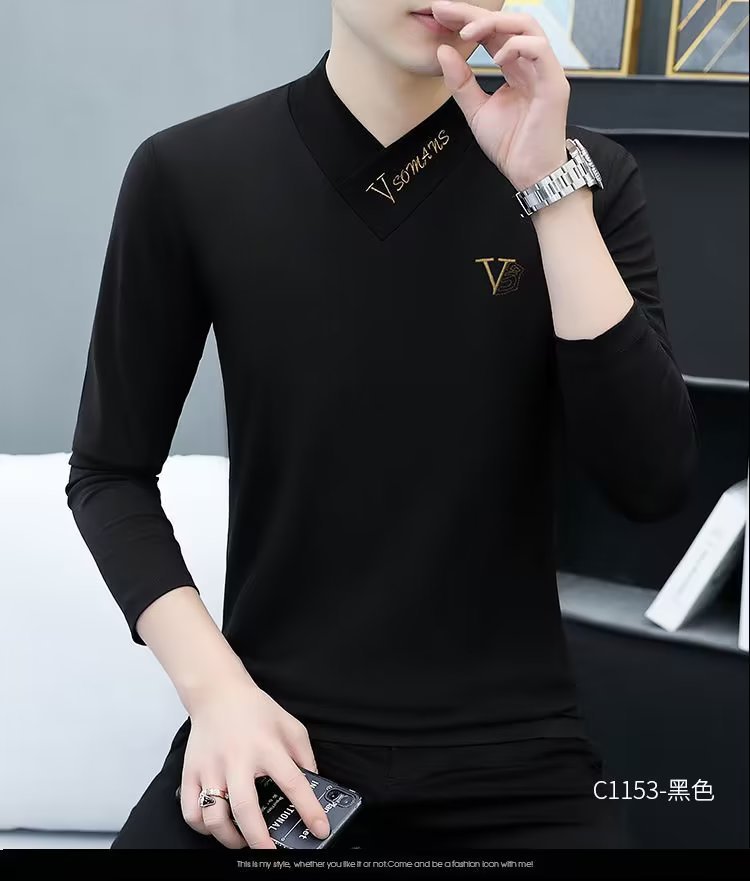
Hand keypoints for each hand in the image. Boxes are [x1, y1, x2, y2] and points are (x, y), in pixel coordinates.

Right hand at [178, 676, 330, 848]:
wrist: (218, 693)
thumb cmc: (256, 710)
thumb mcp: (290, 725)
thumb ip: (305, 756)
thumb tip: (314, 787)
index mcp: (267, 746)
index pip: (293, 783)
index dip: (309, 810)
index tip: (320, 830)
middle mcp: (238, 759)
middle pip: (246, 809)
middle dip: (260, 840)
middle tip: (272, 854)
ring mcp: (211, 767)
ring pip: (214, 817)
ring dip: (230, 838)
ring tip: (244, 841)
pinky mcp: (190, 772)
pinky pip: (192, 812)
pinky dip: (204, 828)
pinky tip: (218, 826)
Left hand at [431, 0, 570, 191]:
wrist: (529, 174)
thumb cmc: (510, 145)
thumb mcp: (476, 111)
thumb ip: (461, 83)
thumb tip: (443, 52)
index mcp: (515, 68)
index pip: (492, 33)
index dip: (468, 20)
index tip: (440, 13)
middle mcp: (531, 64)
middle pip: (508, 21)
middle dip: (475, 13)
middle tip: (445, 10)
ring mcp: (545, 71)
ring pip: (527, 26)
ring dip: (495, 23)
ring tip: (468, 33)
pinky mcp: (554, 83)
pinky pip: (539, 49)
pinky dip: (517, 46)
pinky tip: (497, 57)